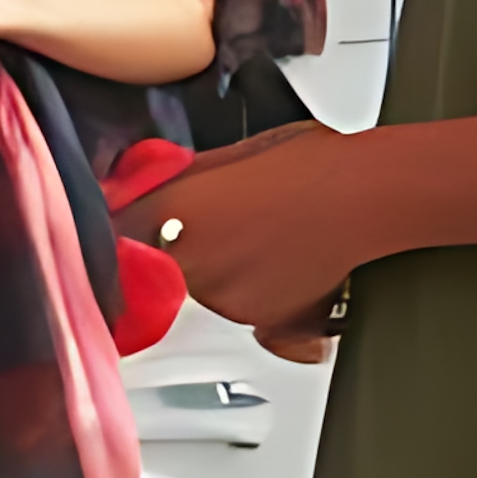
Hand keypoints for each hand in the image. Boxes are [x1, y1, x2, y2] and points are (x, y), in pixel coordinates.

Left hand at [143, 128, 379, 347]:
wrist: (363, 194)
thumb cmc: (306, 165)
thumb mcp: (223, 158)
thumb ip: (172, 180)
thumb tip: (137, 186)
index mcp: (166, 211)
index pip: (113, 234)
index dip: (121, 234)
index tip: (129, 232)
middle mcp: (183, 258)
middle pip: (156, 266)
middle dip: (176, 250)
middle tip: (223, 228)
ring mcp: (218, 294)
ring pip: (200, 289)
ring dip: (218, 272)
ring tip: (261, 239)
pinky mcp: (256, 318)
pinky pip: (241, 308)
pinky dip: (255, 291)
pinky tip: (281, 260)